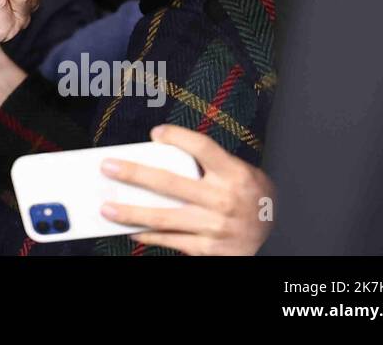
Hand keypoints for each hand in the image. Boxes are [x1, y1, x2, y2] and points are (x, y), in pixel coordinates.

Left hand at [100, 125, 275, 255]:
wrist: (275, 231)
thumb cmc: (247, 194)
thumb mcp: (237, 172)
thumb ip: (205, 165)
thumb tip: (157, 158)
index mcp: (234, 173)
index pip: (203, 147)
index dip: (178, 137)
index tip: (156, 132)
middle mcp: (225, 200)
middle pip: (171, 183)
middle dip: (134, 174)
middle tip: (107, 167)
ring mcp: (216, 227)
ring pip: (164, 218)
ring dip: (131, 212)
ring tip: (106, 207)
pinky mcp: (210, 249)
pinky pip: (171, 241)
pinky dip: (148, 235)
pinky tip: (130, 229)